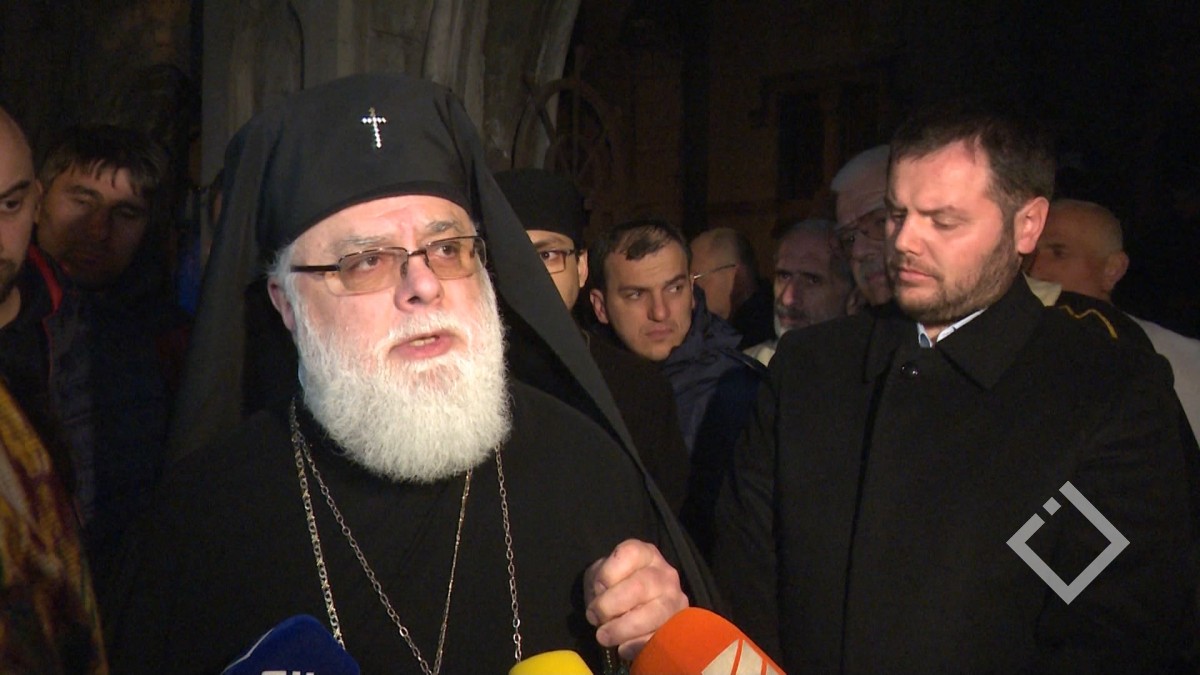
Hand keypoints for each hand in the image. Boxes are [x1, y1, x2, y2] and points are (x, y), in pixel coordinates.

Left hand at [584, 538, 688, 659]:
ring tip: (604, 636)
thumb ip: (598, 582)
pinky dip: (636, 646)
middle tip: (594, 617)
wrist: (638, 611)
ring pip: (652, 614)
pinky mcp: (678, 628)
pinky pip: (658, 638)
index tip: (597, 589)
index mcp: (646, 554)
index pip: (630, 554)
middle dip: (610, 606)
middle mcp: (665, 574)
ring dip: (622, 629)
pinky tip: (623, 647)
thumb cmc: (615, 587)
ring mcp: (675, 601)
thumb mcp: (601, 575)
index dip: (607, 573)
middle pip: (639, 587)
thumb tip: (600, 604)